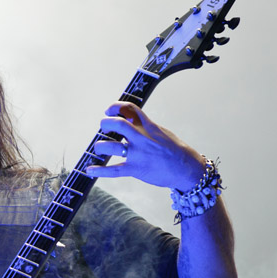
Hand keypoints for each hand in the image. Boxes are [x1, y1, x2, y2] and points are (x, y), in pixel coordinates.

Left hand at [85, 102, 204, 190]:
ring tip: (98, 148)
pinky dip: (99, 170)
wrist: (187, 169)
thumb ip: (146, 127)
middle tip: (103, 127)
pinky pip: (113, 170)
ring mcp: (138, 154)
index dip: (116, 106)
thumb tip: (131, 121)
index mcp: (149, 127)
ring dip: (100, 146)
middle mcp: (142, 138)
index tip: (109, 111)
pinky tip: (89, 170)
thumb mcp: (162, 132)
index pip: (130, 109)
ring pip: (111, 147)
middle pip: (118, 124)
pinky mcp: (136, 169)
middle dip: (105, 123)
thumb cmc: (175, 150)